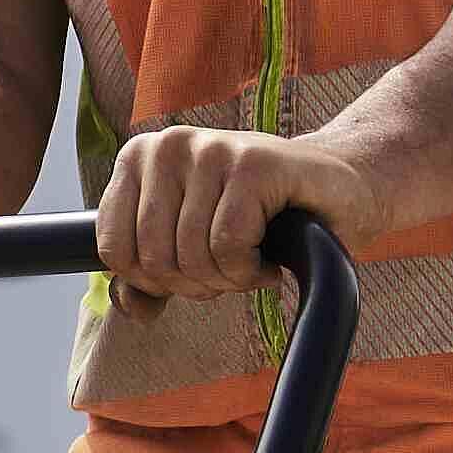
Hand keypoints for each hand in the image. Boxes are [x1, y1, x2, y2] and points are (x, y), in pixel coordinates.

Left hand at [85, 119, 383, 304]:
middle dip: (194, 284)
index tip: (190, 274)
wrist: (338, 193)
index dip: (153, 282)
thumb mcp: (192, 248)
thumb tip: (129, 308)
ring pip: (191, 255)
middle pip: (153, 257)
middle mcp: (168, 145)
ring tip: (250, 264)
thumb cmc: (261, 219)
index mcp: (139, 158)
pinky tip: (267, 262)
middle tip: (229, 271)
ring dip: (226, 280)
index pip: (114, 248)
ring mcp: (211, 149)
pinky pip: (228, 246)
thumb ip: (151, 279)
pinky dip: (249, 271)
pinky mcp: (253, 163)